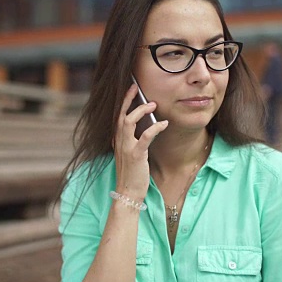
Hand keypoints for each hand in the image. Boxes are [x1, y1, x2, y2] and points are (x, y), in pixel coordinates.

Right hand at [113, 84, 168, 200]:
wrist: (127, 193)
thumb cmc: (131, 174)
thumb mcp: (129, 154)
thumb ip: (133, 141)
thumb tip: (145, 127)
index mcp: (117, 141)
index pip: (117, 116)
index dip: (123, 102)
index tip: (130, 89)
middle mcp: (119, 142)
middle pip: (120, 115)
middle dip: (128, 100)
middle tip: (137, 88)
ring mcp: (126, 148)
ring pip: (128, 122)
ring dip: (141, 111)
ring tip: (153, 105)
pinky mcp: (136, 155)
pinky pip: (145, 137)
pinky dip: (155, 128)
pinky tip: (164, 124)